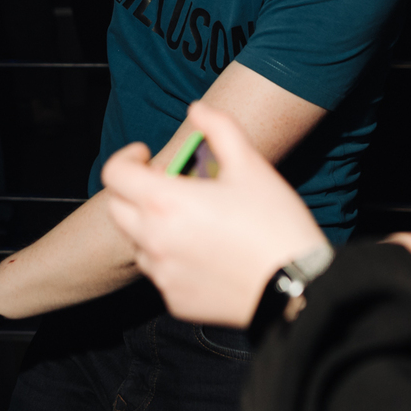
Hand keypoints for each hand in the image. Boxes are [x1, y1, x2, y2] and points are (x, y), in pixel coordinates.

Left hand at [102, 102, 328, 327]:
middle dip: (135, 191)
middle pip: (118, 208)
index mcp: (165, 202)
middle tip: (168, 186)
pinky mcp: (175, 300)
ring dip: (152, 226)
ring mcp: (163, 274)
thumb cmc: (275, 223)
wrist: (296, 285)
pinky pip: (161, 273)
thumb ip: (219, 129)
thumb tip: (198, 110)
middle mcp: (154, 240)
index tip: (146, 156)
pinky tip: (204, 251)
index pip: (115, 174)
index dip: (126, 158)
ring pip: (138, 243)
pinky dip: (172, 258)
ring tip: (189, 219)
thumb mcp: (251, 165)